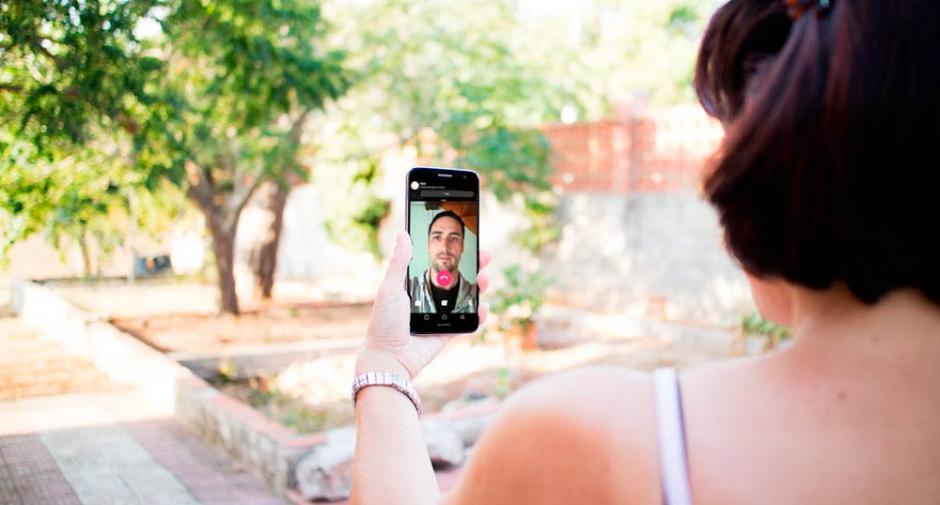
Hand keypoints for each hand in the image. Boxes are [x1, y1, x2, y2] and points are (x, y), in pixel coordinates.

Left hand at [358, 230, 491, 379]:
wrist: (389, 358)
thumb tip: (403, 232)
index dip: (454, 253)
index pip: (438, 263)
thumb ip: (399, 262)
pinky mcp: (447, 332)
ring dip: (479, 287)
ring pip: (466, 298)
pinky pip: (467, 322)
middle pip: (457, 278)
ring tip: (485, 279)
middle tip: (486, 254)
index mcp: (415, 284)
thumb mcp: (390, 288)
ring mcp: (440, 315)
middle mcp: (429, 298)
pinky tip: (484, 307)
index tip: (468, 240)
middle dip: (474, 266)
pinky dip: (479, 315)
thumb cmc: (384, 322)